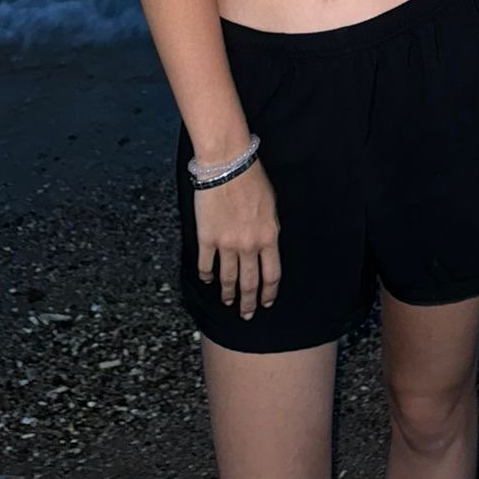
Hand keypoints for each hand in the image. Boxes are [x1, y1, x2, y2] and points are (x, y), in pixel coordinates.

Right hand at [194, 159, 281, 317]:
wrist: (227, 164)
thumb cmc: (252, 178)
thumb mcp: (271, 205)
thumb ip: (269, 230)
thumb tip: (266, 246)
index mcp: (268, 236)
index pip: (272, 274)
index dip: (269, 292)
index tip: (267, 302)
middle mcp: (249, 245)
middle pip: (250, 282)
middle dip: (249, 302)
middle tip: (246, 314)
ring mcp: (226, 244)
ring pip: (228, 278)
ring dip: (228, 293)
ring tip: (228, 302)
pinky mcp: (207, 238)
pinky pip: (206, 265)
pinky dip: (206, 276)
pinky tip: (207, 281)